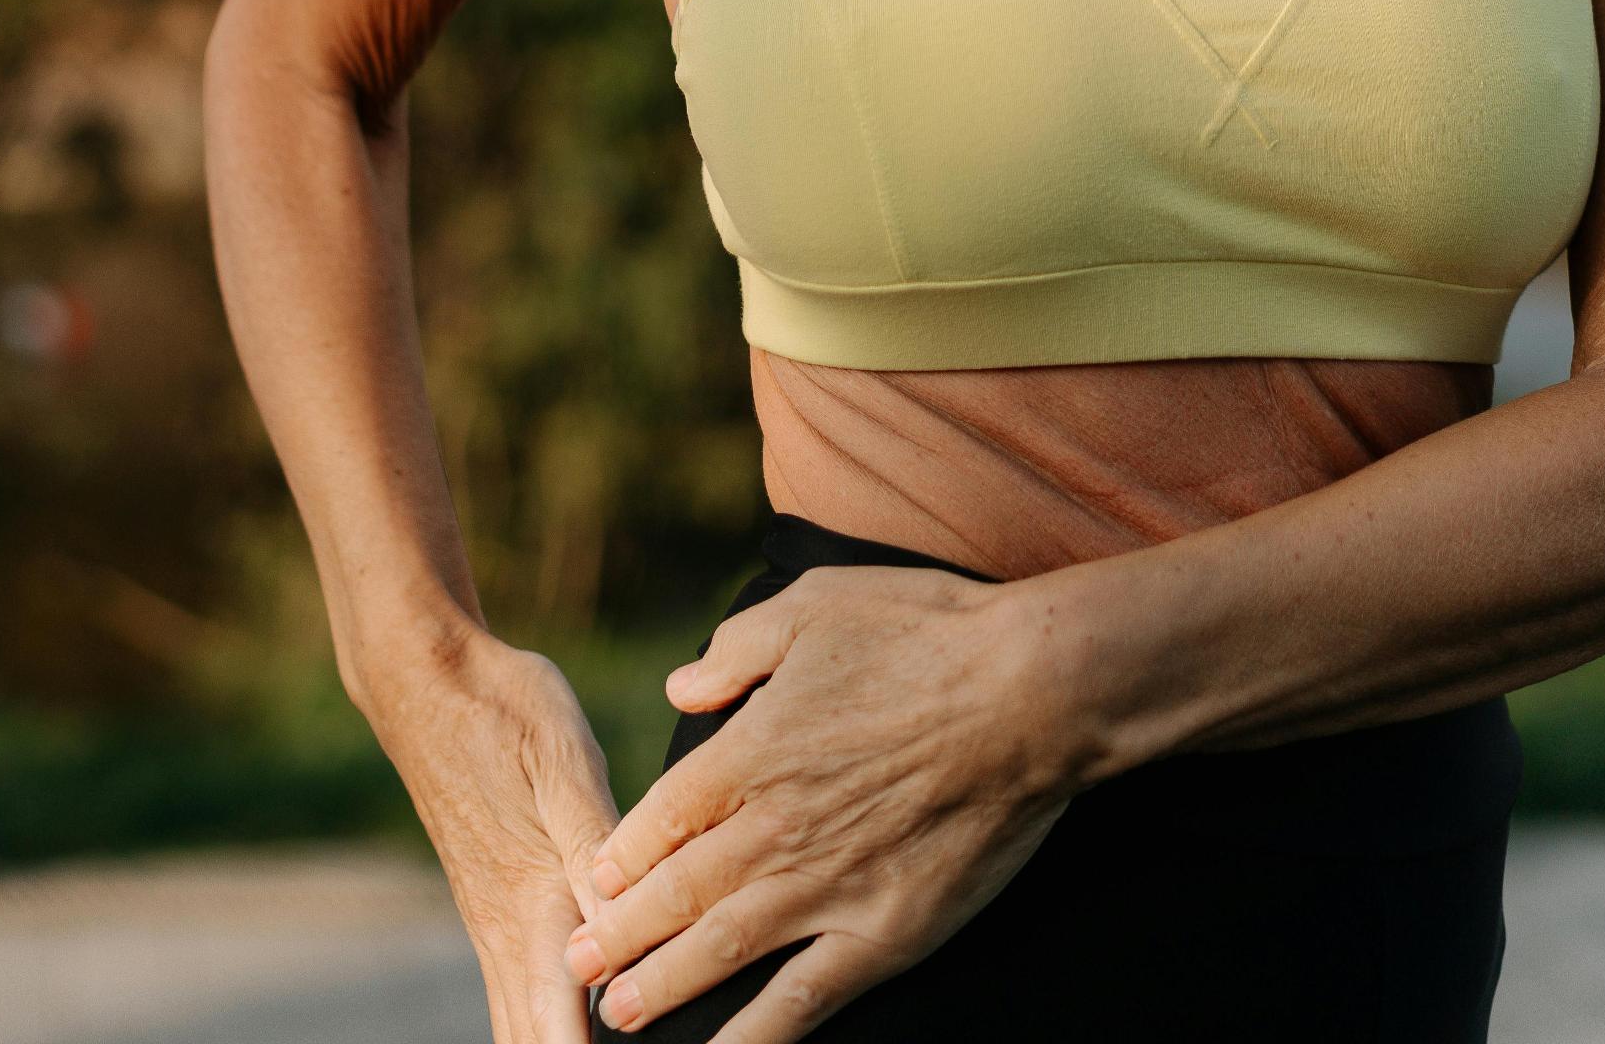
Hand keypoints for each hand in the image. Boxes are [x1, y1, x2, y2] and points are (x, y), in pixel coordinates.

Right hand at [367, 627, 620, 1043]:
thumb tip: (630, 927)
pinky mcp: (492, 910)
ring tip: (629, 1043)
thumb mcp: (562, 761)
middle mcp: (508, 937)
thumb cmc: (503, 711)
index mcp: (534, 910)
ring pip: (520, 1031)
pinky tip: (591, 1023)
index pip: (563, 1036)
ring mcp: (494, 928)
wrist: (426, 681)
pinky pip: (518, 1000)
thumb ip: (597, 847)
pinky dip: (550, 1029)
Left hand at [560, 564, 1075, 1039]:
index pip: (663, 818)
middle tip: (578, 966)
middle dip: (619, 934)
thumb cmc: (923, 632)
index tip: (595, 883)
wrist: (1027, 691)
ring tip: (618, 1014)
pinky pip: (802, 1000)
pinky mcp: (882, 932)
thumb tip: (678, 686)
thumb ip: (735, 651)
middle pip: (675, 892)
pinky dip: (754, 1036)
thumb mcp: (813, 604)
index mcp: (752, 751)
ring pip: (721, 949)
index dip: (622, 856)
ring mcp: (825, 887)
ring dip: (663, 985)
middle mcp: (774, 827)